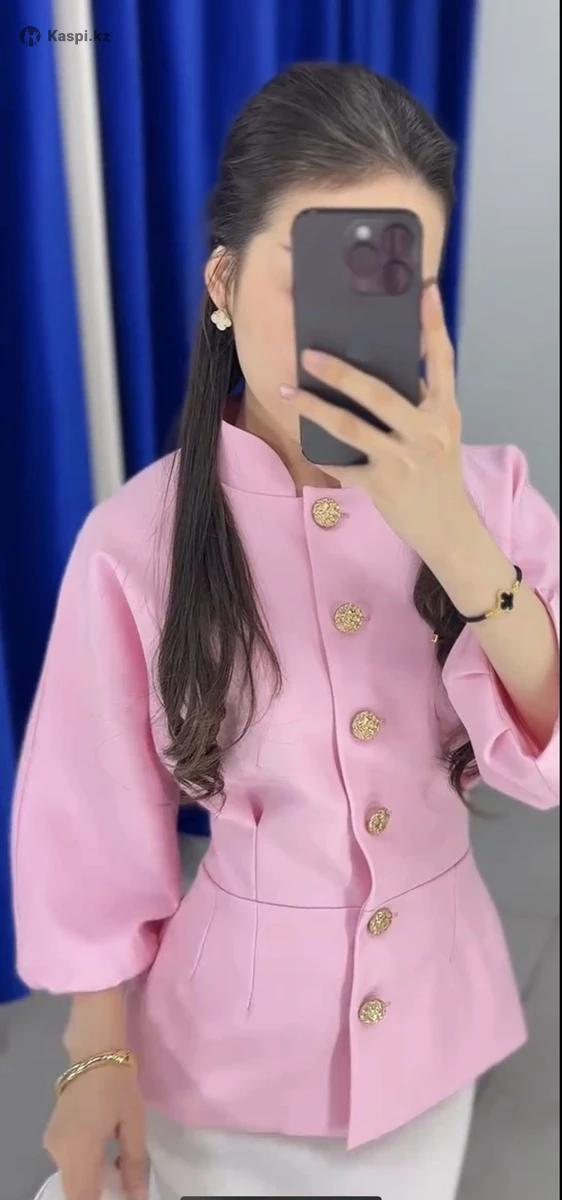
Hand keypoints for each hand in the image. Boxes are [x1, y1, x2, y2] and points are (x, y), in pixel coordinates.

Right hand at [42, 1064, 147, 1199]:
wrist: (94, 1051)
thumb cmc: (118, 1085)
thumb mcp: (133, 1124)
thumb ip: (134, 1164)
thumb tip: (137, 1196)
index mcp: (78, 1151)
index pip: (83, 1198)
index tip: (120, 1193)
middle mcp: (58, 1153)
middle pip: (75, 1191)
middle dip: (98, 1192)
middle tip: (122, 1179)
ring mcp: (52, 1144)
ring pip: (71, 1179)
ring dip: (91, 1180)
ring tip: (117, 1164)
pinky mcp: (52, 1135)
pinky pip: (67, 1163)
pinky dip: (84, 1166)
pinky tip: (104, 1151)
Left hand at [281, 284, 475, 560]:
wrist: (448, 528)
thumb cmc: (437, 473)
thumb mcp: (440, 434)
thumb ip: (419, 403)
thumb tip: (380, 368)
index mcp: (444, 412)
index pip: (443, 361)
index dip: (434, 325)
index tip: (425, 289)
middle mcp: (427, 433)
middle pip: (379, 393)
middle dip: (340, 372)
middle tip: (308, 354)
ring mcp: (404, 460)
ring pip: (350, 428)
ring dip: (313, 408)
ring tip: (287, 392)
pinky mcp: (384, 486)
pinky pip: (343, 465)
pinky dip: (321, 453)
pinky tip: (301, 438)